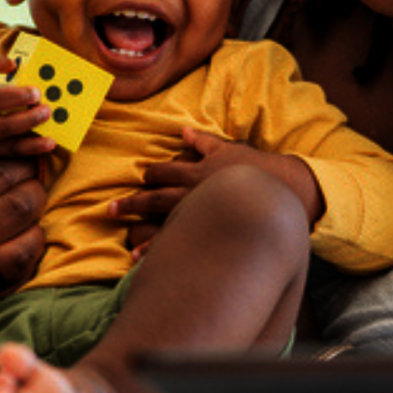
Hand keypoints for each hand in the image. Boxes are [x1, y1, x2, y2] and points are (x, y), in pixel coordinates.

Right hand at [0, 157, 46, 354]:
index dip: (15, 166)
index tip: (24, 163)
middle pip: (15, 208)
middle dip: (33, 190)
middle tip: (34, 186)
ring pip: (26, 246)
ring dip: (36, 228)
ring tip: (31, 220)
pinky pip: (18, 279)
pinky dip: (29, 258)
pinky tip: (25, 247)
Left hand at [113, 128, 322, 255]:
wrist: (282, 191)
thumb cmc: (257, 169)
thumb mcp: (229, 149)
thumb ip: (204, 142)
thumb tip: (184, 131)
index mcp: (197, 170)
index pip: (165, 172)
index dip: (151, 175)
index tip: (141, 179)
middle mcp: (192, 192)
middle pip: (154, 197)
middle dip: (131, 202)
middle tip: (110, 208)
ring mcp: (198, 214)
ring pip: (161, 222)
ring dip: (139, 230)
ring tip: (124, 240)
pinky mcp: (207, 232)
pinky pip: (178, 242)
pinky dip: (157, 250)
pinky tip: (142, 260)